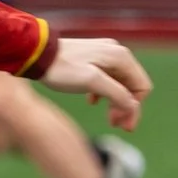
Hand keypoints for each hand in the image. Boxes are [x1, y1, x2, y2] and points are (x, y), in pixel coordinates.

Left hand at [38, 37, 152, 131]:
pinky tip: (92, 101)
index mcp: (120, 57)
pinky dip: (104, 93)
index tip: (122, 124)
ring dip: (116, 101)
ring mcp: (104, 54)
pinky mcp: (92, 58)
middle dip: (126, 107)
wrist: (35, 54)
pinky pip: (107, 79)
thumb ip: (116, 93)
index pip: (142, 87)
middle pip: (132, 86)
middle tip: (116, 125)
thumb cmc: (62, 68)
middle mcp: (116, 52)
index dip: (135, 108)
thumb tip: (133, 106)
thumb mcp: (91, 82)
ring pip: (119, 83)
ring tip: (108, 118)